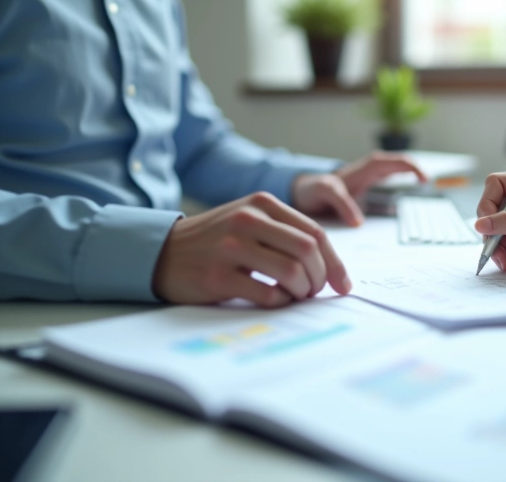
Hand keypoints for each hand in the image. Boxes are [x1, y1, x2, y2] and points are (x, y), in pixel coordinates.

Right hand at [153, 192, 351, 306]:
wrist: (162, 252)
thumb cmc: (216, 241)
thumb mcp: (249, 220)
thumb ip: (284, 232)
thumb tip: (329, 264)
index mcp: (262, 204)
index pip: (314, 232)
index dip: (334, 261)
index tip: (342, 284)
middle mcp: (248, 220)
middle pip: (307, 250)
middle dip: (320, 277)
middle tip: (314, 292)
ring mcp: (231, 248)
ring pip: (291, 271)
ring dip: (302, 291)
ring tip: (295, 296)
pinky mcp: (218, 276)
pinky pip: (267, 294)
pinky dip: (280, 302)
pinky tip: (275, 300)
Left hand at [291, 152, 426, 225]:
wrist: (303, 191)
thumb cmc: (313, 188)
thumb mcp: (325, 193)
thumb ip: (342, 204)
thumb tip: (359, 222)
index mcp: (366, 168)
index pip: (397, 161)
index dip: (413, 169)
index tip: (423, 181)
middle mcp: (371, 168)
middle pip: (401, 161)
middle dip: (417, 168)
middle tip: (428, 181)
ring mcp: (371, 175)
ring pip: (397, 168)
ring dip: (411, 172)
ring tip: (422, 184)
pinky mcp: (369, 184)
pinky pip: (391, 177)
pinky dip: (403, 180)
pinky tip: (406, 194)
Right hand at [473, 171, 505, 269]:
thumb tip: (484, 224)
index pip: (495, 185)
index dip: (487, 202)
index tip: (485, 223)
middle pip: (492, 209)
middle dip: (490, 229)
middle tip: (493, 247)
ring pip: (497, 228)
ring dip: (496, 245)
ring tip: (503, 259)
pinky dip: (503, 251)